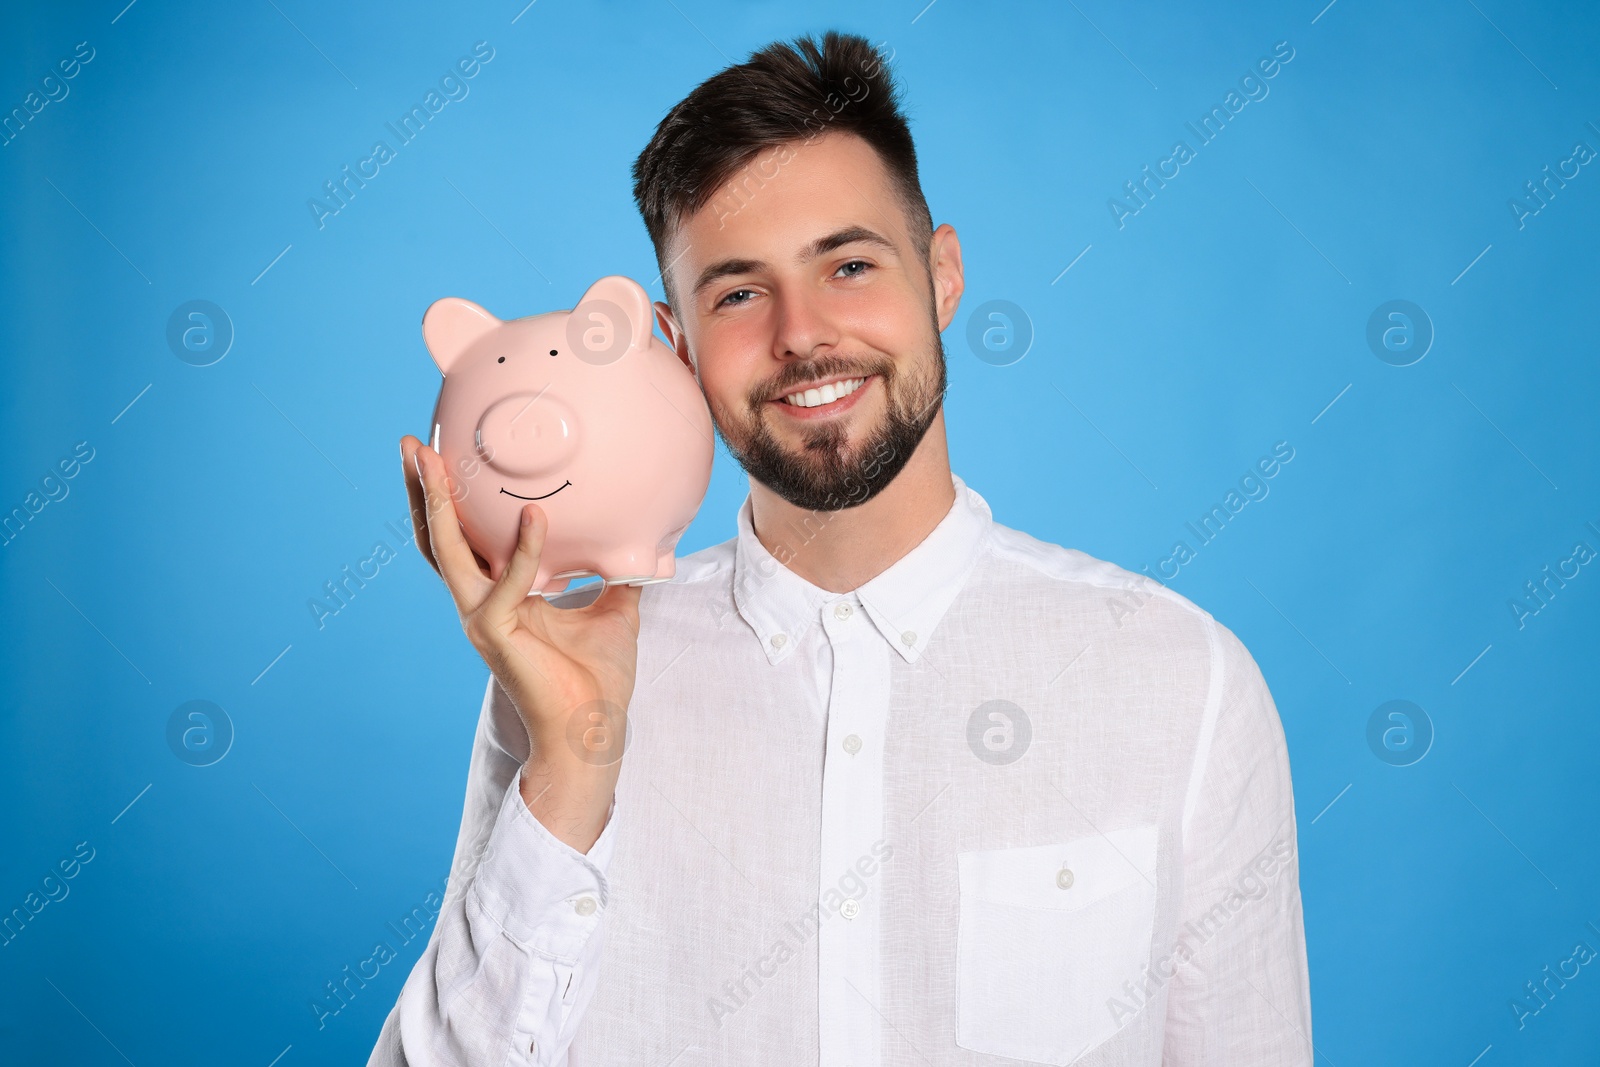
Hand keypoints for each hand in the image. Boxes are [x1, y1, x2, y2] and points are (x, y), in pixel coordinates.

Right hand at [401, 434, 640, 852]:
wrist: (594, 732)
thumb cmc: (598, 680)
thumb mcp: (615, 610)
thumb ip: (614, 571)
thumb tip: (640, 540)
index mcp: (498, 597)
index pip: (462, 540)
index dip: (450, 500)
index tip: (447, 454)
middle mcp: (478, 604)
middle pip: (435, 538)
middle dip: (422, 489)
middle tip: (414, 442)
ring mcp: (481, 619)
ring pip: (446, 552)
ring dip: (439, 504)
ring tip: (434, 460)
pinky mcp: (496, 635)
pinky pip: (506, 584)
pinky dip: (523, 549)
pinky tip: (536, 516)